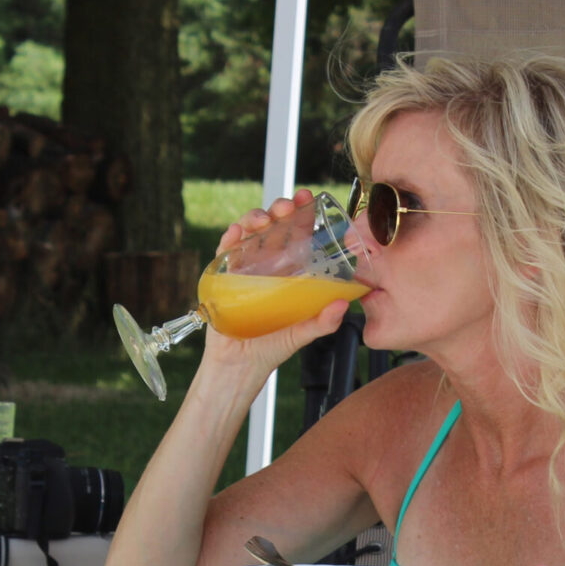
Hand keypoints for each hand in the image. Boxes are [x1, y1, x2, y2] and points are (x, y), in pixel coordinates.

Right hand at [199, 190, 351, 377]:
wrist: (238, 367)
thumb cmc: (271, 349)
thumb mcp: (301, 334)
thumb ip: (321, 323)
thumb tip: (342, 306)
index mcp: (287, 271)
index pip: (296, 233)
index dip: (302, 213)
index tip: (309, 198)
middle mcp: (265, 265)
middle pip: (272, 226)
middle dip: (279, 209)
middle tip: (288, 209)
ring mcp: (243, 268)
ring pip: (248, 233)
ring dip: (254, 218)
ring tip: (263, 220)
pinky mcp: (222, 278)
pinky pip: (223, 252)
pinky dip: (228, 239)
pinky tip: (235, 233)